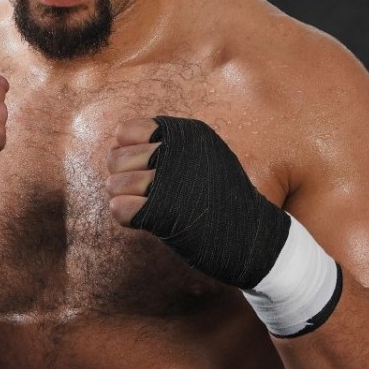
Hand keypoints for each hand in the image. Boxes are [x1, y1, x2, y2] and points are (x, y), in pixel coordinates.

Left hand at [106, 115, 290, 290]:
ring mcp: (171, 183)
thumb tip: (119, 140)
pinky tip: (136, 218)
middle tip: (134, 190)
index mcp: (187, 134)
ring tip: (135, 203)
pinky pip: (121, 208)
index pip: (127, 131)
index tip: (140, 166)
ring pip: (116, 183)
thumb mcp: (205, 155)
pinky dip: (123, 214)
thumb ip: (171, 144)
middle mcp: (178, 153)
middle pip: (117, 157)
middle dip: (120, 175)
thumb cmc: (222, 195)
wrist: (253, 237)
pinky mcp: (166, 214)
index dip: (126, 149)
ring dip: (120, 196)